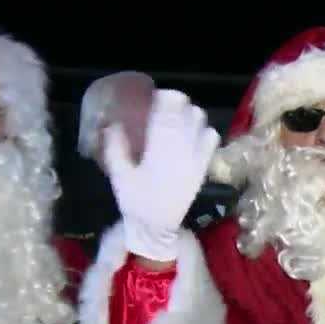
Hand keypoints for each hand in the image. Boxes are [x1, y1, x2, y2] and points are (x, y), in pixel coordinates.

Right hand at [105, 90, 220, 261]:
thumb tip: (112, 123)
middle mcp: (182, 152)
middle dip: (177, 103)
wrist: (159, 228)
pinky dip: (204, 130)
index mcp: (159, 153)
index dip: (166, 100)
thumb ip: (115, 148)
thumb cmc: (136, 202)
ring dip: (191, 114)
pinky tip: (193, 132)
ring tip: (178, 116)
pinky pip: (211, 140)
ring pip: (202, 123)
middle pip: (188, 114)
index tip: (158, 95)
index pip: (168, 116)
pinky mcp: (204, 166)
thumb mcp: (119, 175)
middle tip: (165, 103)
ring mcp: (197, 159)